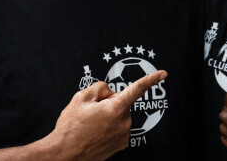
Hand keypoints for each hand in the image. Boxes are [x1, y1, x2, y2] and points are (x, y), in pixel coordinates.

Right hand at [50, 70, 167, 160]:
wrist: (63, 156)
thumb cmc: (70, 128)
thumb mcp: (81, 98)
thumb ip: (100, 87)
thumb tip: (109, 92)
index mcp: (116, 108)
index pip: (137, 89)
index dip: (151, 79)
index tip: (163, 73)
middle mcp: (124, 123)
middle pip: (121, 101)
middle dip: (109, 102)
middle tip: (91, 112)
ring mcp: (123, 135)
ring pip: (119, 114)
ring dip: (108, 115)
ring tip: (90, 125)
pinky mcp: (120, 144)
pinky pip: (118, 127)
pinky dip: (109, 126)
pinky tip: (94, 132)